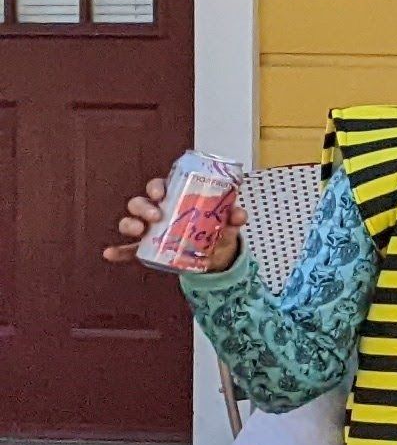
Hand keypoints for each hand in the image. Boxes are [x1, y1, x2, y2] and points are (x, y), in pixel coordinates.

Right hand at [102, 177, 245, 273]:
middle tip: (156, 216)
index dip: (156, 186)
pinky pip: (128, 249)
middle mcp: (158, 211)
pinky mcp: (147, 250)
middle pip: (141, 202)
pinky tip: (109, 254)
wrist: (214, 258)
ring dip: (129, 223)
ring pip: (130, 221)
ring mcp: (150, 231)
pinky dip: (119, 251)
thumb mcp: (227, 224)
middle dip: (143, 206)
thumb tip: (239, 215)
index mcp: (175, 198)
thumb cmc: (217, 231)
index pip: (160, 186)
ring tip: (138, 231)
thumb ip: (233, 218)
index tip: (161, 192)